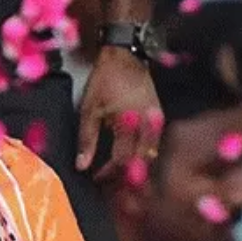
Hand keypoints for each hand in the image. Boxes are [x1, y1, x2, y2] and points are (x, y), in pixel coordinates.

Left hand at [76, 47, 161, 179]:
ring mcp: (156, 121)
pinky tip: (132, 160)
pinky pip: (154, 143)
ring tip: (121, 177)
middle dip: (125, 177)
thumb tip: (81, 166)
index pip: (122, 160)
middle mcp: (147, 124)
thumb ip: (86, 139)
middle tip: (111, 184)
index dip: (109, 174)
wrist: (126, 56)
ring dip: (136, 168)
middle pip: (140, 163)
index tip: (97, 178)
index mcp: (128, 123)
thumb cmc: (105, 79)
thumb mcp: (89, 109)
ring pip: (150, 155)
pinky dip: (143, 155)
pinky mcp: (159, 116)